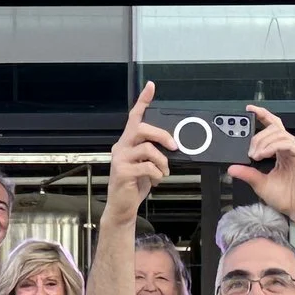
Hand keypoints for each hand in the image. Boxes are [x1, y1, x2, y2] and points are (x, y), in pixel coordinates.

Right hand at [105, 83, 170, 221]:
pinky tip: (155, 181)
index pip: (134, 117)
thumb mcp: (147, 165)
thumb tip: (173, 146)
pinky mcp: (123, 172)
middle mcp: (121, 147)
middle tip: (174, 147)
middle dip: (162, 136)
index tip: (151, 87)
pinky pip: (147, 167)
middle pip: (142, 129)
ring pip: (147, 149)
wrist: (122, 207)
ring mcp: (120, 159)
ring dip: (162, 161)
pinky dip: (157, 174)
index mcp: (127, 142)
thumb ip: (154, 153)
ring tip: (163, 172)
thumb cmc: (134, 185)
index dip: (143, 101)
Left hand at [227, 106, 294, 232]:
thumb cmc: (287, 198)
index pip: (273, 127)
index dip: (262, 115)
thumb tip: (232, 168)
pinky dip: (272, 146)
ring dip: (263, 142)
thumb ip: (248, 173)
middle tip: (250, 150)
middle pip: (274, 128)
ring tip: (255, 155)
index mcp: (282, 151)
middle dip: (258, 136)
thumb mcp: (261, 183)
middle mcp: (290, 148)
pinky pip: (286, 143)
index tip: (249, 110)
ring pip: (278, 133)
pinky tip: (264, 154)